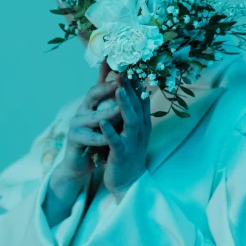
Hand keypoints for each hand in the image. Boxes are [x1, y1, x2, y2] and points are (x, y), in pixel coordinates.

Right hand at [57, 58, 122, 184]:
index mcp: (92, 103)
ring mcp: (76, 124)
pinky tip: (110, 137)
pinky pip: (89, 137)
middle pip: (93, 94)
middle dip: (107, 88)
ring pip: (93, 117)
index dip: (108, 73)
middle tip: (120, 83)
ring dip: (107, 114)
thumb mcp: (108, 119)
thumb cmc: (98, 139)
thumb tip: (129, 84)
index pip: (100, 84)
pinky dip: (101, 137)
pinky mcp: (74, 139)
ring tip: (121, 110)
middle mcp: (82, 110)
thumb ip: (115, 103)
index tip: (120, 64)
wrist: (82, 163)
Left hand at [99, 73, 151, 201]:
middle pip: (138, 105)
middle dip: (131, 87)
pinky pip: (116, 142)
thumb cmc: (127, 152)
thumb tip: (135, 90)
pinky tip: (103, 122)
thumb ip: (133, 110)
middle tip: (125, 69)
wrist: (128, 182)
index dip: (137, 82)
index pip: (142, 98)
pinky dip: (110, 131)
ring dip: (124, 104)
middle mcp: (140, 131)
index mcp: (142, 123)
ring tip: (118, 89)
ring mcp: (132, 143)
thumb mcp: (132, 130)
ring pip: (130, 121)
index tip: (132, 64)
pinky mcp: (122, 155)